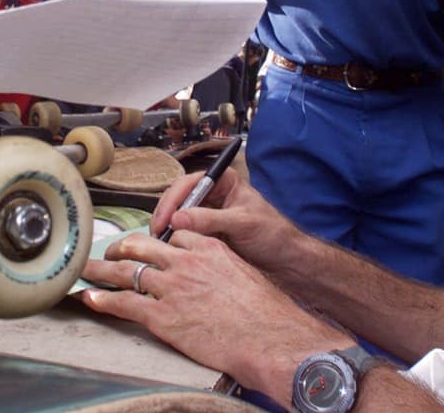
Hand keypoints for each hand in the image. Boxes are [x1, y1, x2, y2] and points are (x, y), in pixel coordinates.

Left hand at [80, 230, 352, 394]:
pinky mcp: (162, 317)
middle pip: (142, 246)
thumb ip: (222, 267)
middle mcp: (184, 262)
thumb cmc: (265, 312)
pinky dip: (104, 299)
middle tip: (110, 252)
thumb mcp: (244, 274)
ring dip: (101, 270)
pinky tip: (90, 297)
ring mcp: (171, 288)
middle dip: (121, 248)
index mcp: (207, 247)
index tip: (150, 248)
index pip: (174, 236)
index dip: (158, 243)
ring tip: (86, 268)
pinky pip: (124, 304)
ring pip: (126, 272)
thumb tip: (214, 276)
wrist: (268, 338)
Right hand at [150, 169, 299, 272]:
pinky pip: (184, 233)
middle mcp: (212, 195)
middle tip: (157, 234)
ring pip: (178, 217)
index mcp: (223, 182)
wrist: (286, 260)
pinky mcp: (205, 234)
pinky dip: (174, 240)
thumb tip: (177, 219)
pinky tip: (168, 251)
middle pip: (178, 198)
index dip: (173, 200)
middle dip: (165, 214)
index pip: (189, 184)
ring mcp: (207, 215)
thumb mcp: (242, 223)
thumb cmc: (272, 234)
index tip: (164, 220)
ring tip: (159, 245)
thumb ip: (210, 219)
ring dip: (167, 228)